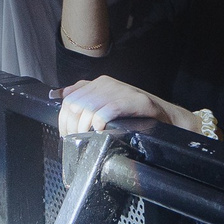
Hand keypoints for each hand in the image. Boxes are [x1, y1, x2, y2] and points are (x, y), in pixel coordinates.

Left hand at [55, 76, 193, 134]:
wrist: (166, 115)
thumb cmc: (135, 111)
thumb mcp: (107, 101)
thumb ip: (84, 96)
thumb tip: (56, 95)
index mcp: (98, 83)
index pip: (70, 98)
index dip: (64, 119)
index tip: (66, 134)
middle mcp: (106, 83)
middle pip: (76, 104)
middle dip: (72, 126)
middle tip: (76, 141)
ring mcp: (119, 90)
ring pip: (88, 108)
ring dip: (84, 127)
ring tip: (87, 139)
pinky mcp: (131, 100)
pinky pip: (106, 110)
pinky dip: (99, 123)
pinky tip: (101, 131)